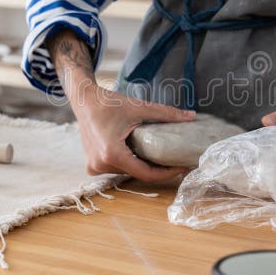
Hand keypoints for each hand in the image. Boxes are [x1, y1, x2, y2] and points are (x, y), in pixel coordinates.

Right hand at [72, 84, 196, 180]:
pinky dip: (129, 162)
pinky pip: (117, 168)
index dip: (166, 173)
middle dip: (155, 167)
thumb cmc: (108, 102)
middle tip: (174, 159)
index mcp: (112, 154)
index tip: (181, 167)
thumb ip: (166, 114)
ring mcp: (95, 167)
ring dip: (141, 164)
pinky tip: (139, 152)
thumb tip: (192, 116)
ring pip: (127, 172)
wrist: (84, 100)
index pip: (146, 173)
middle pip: (136, 172)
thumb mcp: (139, 108)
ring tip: (159, 155)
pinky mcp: (92, 166)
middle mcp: (101, 164)